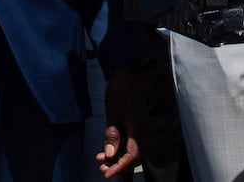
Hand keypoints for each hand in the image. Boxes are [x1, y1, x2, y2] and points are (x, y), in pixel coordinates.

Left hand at [96, 59, 149, 178]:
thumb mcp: (113, 113)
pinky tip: (106, 148)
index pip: (132, 156)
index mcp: (139, 129)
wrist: (128, 71)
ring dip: (117, 156)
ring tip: (100, 160)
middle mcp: (142, 130)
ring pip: (131, 149)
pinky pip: (129, 140)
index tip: (106, 174)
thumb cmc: (121, 91)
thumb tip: (109, 156)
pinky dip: (118, 147)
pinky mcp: (136, 123)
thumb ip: (112, 136)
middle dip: (118, 164)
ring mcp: (140, 127)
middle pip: (134, 156)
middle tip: (102, 169)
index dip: (120, 167)